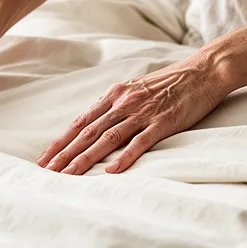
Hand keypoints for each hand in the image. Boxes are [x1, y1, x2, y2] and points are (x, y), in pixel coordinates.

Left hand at [37, 56, 232, 174]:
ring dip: (86, 158)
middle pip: (88, 132)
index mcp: (114, 96)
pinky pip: (140, 142)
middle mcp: (123, 104)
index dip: (61, 141)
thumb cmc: (169, 83)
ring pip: (107, 139)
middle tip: (47, 172)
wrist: (202, 72)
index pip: (80, 122)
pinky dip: (124, 157)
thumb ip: (115, 106)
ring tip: (69, 175)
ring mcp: (142, 113)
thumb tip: (96, 124)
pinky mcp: (162, 122)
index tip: (44, 158)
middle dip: (65, 154)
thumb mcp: (135, 89)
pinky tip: (111, 170)